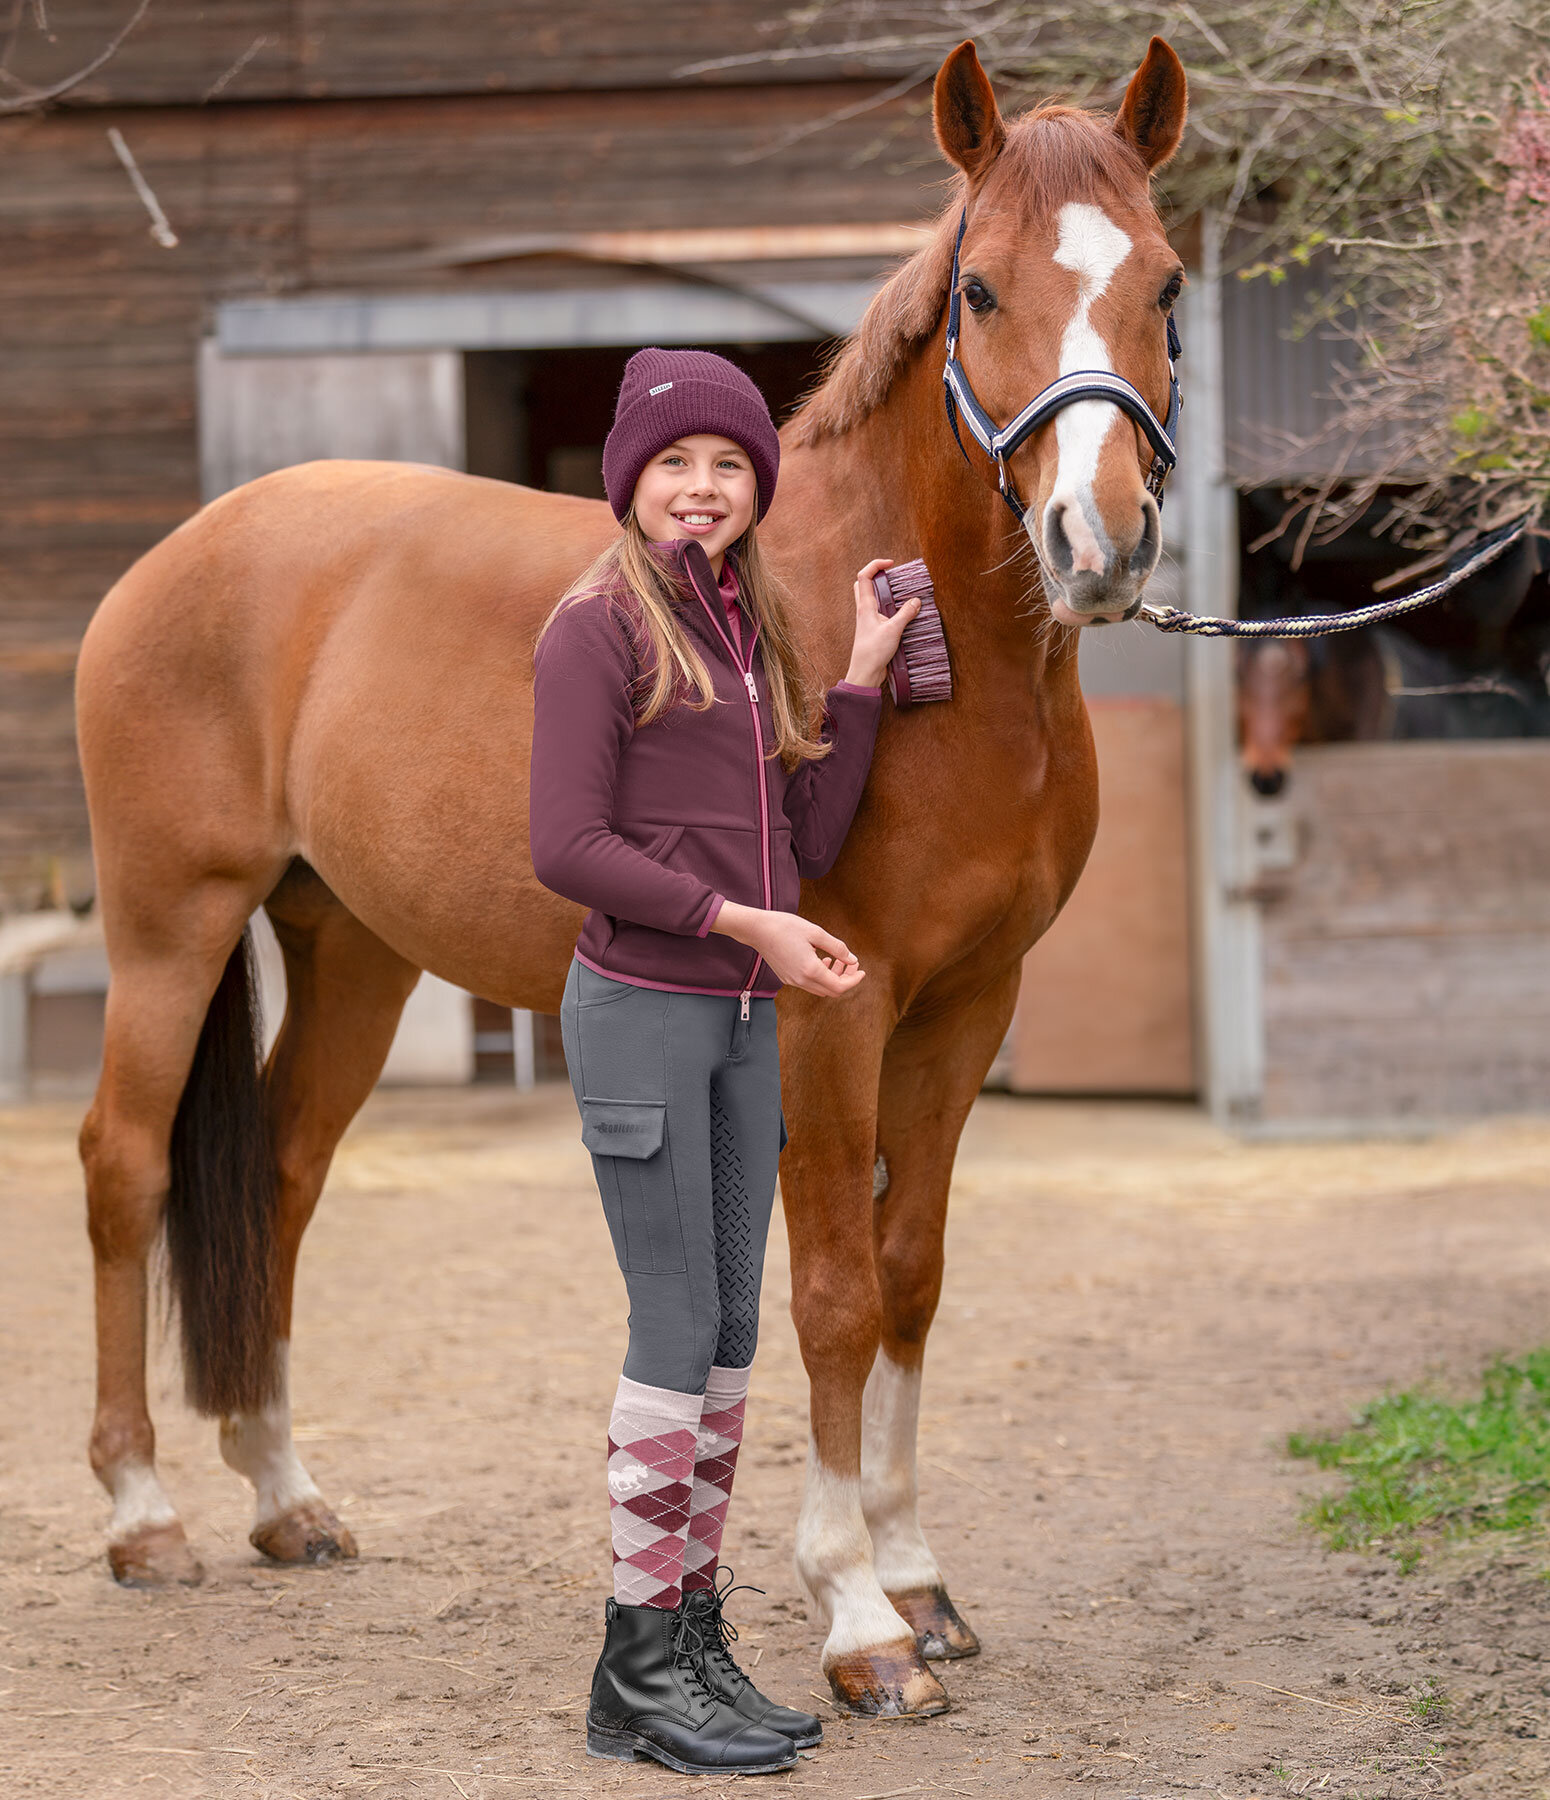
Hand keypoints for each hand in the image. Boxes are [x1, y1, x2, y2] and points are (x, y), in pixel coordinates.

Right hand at [710, 902, 865, 998]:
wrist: (757, 929)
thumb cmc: (785, 927)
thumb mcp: (816, 933)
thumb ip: (837, 948)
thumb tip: (853, 960)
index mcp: (811, 970)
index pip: (840, 986)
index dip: (854, 980)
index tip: (862, 970)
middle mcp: (801, 981)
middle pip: (832, 991)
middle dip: (845, 979)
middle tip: (851, 964)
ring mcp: (792, 981)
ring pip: (820, 989)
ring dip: (833, 978)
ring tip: (836, 959)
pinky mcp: (786, 978)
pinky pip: (809, 984)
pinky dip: (820, 977)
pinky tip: (821, 960)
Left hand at [845, 556, 920, 688]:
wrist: (865, 673)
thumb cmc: (873, 652)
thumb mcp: (893, 630)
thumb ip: (905, 613)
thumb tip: (916, 601)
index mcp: (865, 607)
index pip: (864, 576)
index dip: (876, 565)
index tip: (891, 564)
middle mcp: (863, 611)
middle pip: (863, 584)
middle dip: (876, 575)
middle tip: (892, 575)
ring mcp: (867, 620)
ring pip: (871, 598)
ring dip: (883, 592)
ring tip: (900, 593)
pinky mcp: (872, 629)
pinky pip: (879, 611)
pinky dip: (888, 607)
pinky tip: (901, 613)